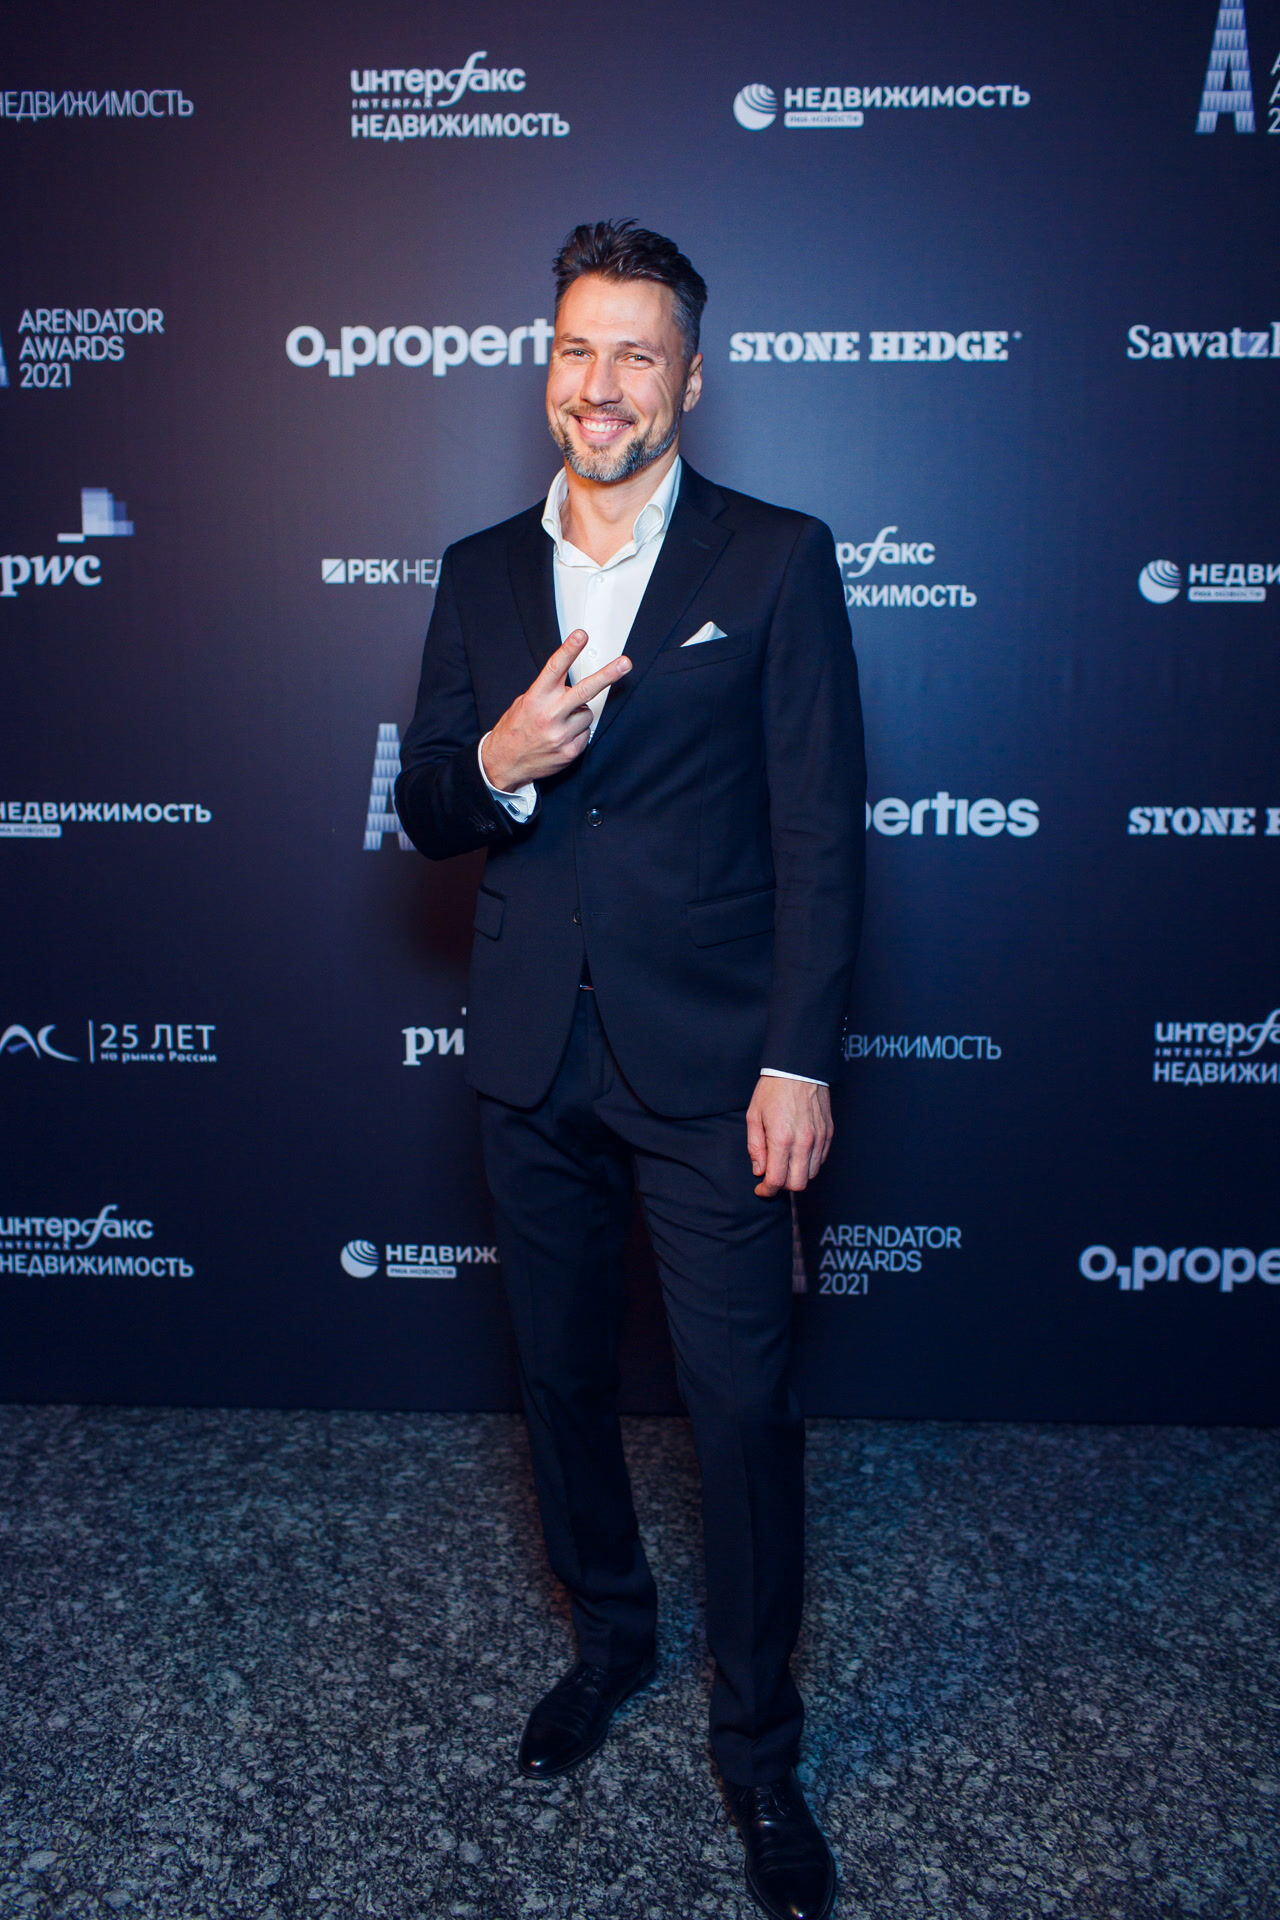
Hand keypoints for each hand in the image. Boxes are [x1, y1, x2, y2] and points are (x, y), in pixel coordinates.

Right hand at [481, 630, 630, 789]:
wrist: (504, 762)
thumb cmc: (515, 729)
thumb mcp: (524, 702)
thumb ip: (547, 692)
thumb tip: (571, 684)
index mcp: (536, 698)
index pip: (555, 668)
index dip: (569, 650)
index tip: (581, 635)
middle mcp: (549, 714)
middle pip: (585, 690)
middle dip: (608, 675)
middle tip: (625, 663)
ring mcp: (561, 734)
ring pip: (587, 712)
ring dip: (579, 714)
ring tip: (560, 722)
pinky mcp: (570, 750)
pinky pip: (586, 732)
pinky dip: (578, 732)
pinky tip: (562, 736)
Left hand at [746, 1077, 832, 1198]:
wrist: (798, 1069)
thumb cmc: (773, 1090)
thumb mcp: (754, 1116)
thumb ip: (755, 1147)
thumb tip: (759, 1170)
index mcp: (781, 1139)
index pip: (776, 1180)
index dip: (766, 1190)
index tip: (761, 1189)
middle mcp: (803, 1143)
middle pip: (797, 1184)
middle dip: (782, 1187)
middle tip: (772, 1178)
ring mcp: (818, 1139)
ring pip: (811, 1175)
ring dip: (796, 1175)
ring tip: (785, 1165)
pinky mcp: (828, 1134)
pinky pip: (820, 1160)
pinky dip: (808, 1164)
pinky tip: (797, 1155)